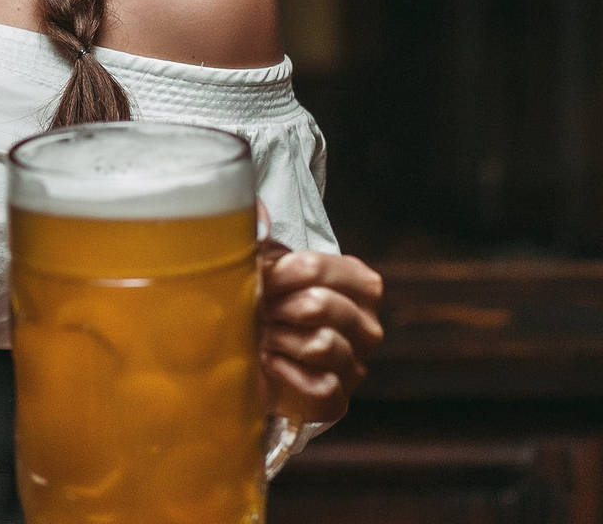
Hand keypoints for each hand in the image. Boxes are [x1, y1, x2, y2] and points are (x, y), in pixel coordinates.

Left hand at [257, 240, 384, 425]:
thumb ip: (265, 242)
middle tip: (260, 311)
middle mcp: (367, 325)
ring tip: (263, 336)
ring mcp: (357, 365)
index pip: (319, 268)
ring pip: (319, 345)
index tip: (260, 277)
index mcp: (358, 284)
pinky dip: (285, 373)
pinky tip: (269, 362)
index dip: (281, 272)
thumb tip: (257, 215)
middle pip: (318, 305)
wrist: (250, 365)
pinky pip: (319, 386)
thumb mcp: (265, 270)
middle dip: (277, 307)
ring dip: (278, 339)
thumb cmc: (264, 308)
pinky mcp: (338, 401)